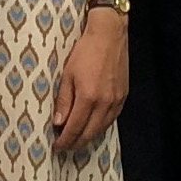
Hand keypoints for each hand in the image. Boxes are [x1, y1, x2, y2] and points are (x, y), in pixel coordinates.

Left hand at [52, 10, 127, 152]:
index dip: (65, 140)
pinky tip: (93, 126)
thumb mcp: (67, 75)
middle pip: (90, 133)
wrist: (109, 35)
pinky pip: (111, 118)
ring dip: (89, 136)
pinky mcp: (123, 96)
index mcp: (88, 98)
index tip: (57, 146)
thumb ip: (64, 101)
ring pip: (102, 128)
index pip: (75, 128)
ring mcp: (116, 100)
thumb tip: (59, 122)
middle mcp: (105, 103)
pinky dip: (101, 126)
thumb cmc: (86, 50)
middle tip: (65, 146)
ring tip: (77, 139)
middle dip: (76, 143)